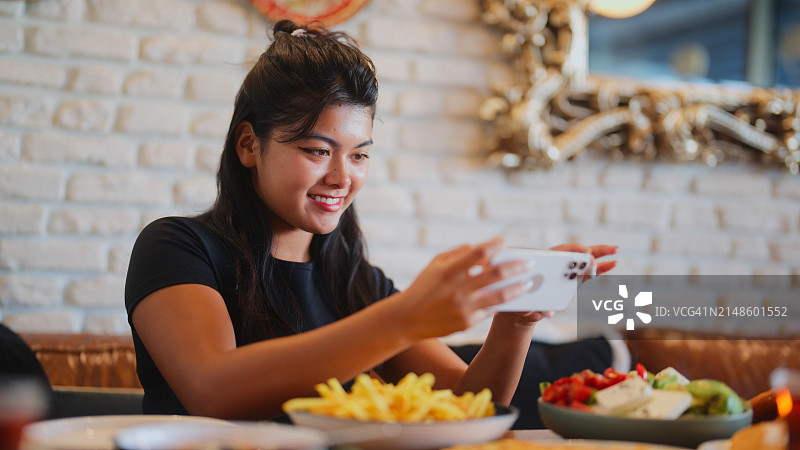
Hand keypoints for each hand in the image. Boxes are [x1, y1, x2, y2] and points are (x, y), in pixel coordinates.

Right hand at [391, 237, 532, 340]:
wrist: (408, 319)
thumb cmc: (423, 287)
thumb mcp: (435, 265)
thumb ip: (457, 254)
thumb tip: (480, 248)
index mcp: (450, 271)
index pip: (479, 253)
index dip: (495, 245)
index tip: (505, 242)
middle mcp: (459, 289)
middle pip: (496, 274)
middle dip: (516, 266)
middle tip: (528, 263)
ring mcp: (464, 307)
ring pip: (500, 296)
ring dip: (518, 288)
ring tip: (528, 283)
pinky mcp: (467, 322)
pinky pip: (490, 310)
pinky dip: (502, 303)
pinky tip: (511, 297)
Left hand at [498, 243, 617, 321]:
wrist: (521, 310)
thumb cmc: (519, 305)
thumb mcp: (523, 307)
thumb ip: (535, 310)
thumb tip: (548, 314)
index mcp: (542, 267)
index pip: (559, 252)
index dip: (573, 250)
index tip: (585, 253)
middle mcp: (555, 266)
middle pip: (575, 253)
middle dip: (592, 250)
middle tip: (610, 249)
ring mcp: (565, 272)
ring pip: (584, 261)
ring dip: (601, 255)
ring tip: (616, 251)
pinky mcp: (572, 280)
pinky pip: (588, 272)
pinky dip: (601, 268)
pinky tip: (614, 264)